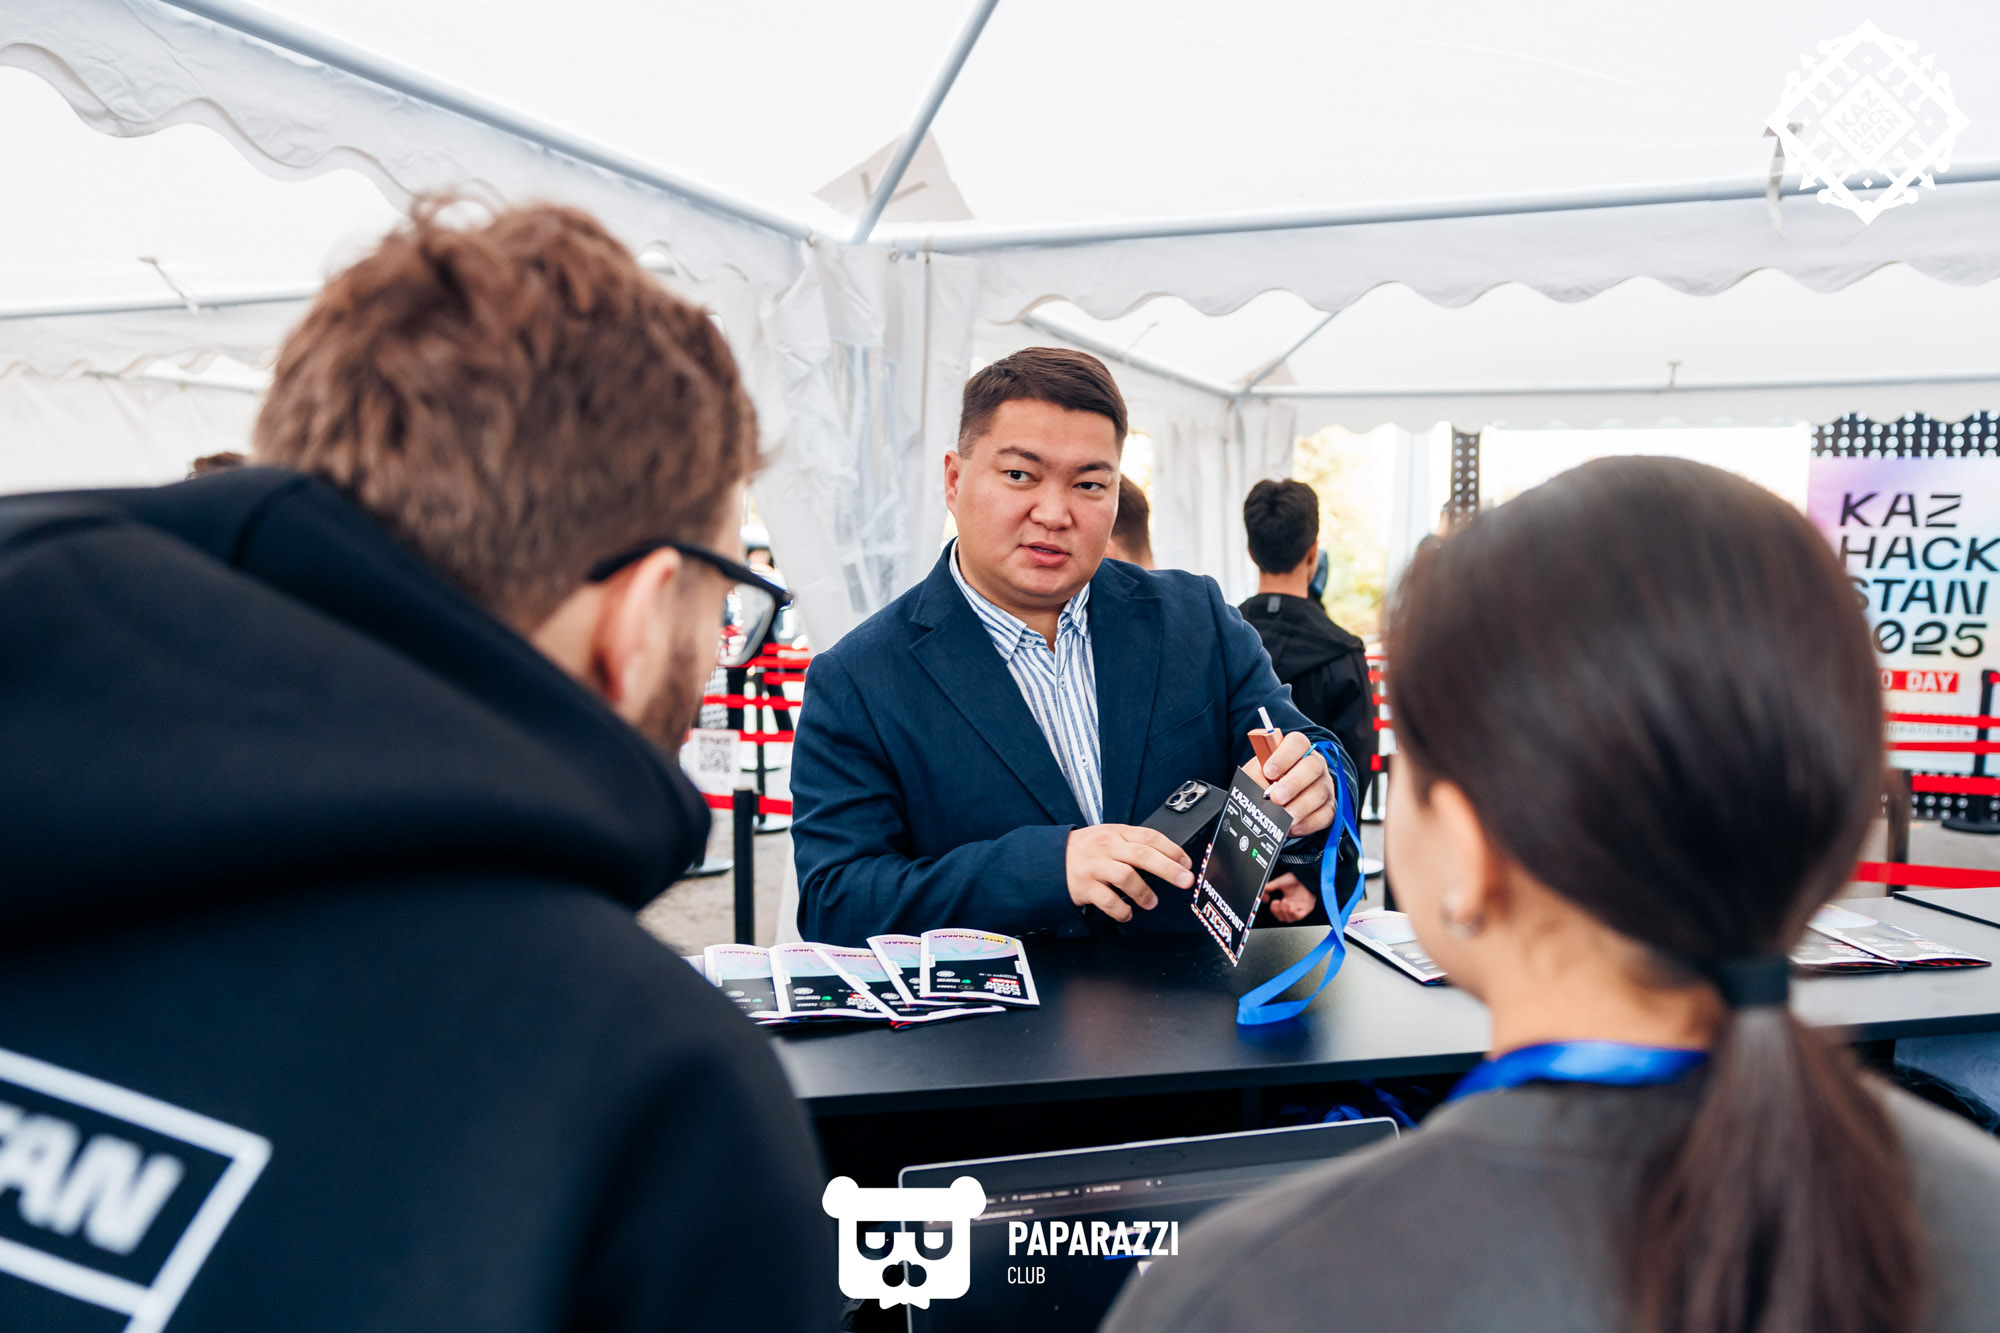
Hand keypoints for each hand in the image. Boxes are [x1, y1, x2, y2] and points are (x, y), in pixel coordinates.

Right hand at [1065, 824, 1193, 922]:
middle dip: (1168, 869)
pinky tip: (1126, 913)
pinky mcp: (1084, 886)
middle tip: (1184, 881)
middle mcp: (1107, 847)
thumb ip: (1134, 845)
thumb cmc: (1087, 850)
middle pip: (1142, 855)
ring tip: (1151, 902)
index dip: (1172, 850)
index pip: (1149, 837)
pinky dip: (1121, 910)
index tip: (1187, 863)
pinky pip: (1108, 900)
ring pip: (1126, 877)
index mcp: (1117, 833)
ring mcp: (1095, 866)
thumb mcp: (1109, 837)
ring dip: (1144, 893)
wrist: (1049, 859)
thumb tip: (1169, 860)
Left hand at [1241, 730, 1334, 836]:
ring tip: (1281, 817)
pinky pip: (1325, 815)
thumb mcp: (1254, 775)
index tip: (1268, 772)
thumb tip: (1260, 791)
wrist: (1274, 803)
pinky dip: (1307, 823)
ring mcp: (1325, 786)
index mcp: (1296, 750)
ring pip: (1319, 793)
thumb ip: (1255, 777)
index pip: (1297, 742)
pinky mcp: (1329, 807)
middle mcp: (1315, 764)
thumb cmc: (1264, 782)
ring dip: (1298, 807)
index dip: (1283, 756)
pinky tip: (1291, 826)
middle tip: (1275, 798)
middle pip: (1312, 767)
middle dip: (1293, 784)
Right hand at [1261, 872, 1316, 923]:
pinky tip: (1291, 905)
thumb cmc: (1297, 878)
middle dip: (1277, 911)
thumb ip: (1271, 886)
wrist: (1308, 876)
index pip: (1277, 912)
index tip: (1269, 901)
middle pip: (1282, 918)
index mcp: (1286, 901)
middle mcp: (1292, 906)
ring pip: (1290, 919)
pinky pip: (1298, 916)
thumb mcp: (1281, 881)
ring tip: (1284, 902)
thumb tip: (1263, 891)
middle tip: (1276, 902)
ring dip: (1285, 912)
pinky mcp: (1307, 909)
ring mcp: (1299, 908)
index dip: (1272, 909)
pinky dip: (1293, 913)